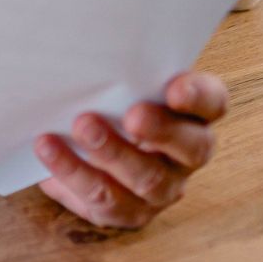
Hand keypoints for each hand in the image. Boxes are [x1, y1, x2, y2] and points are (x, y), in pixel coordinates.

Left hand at [34, 71, 226, 228]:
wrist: (82, 140)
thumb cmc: (109, 99)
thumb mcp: (122, 81)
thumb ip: (122, 70)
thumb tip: (94, 49)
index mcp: (194, 114)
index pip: (213, 103)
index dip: (198, 97)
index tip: (174, 87)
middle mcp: (186, 155)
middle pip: (190, 148)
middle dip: (160, 131)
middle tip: (131, 115)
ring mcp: (162, 189)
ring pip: (147, 180)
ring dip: (112, 153)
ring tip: (80, 127)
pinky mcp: (127, 212)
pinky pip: (105, 201)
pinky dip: (73, 174)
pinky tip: (49, 151)